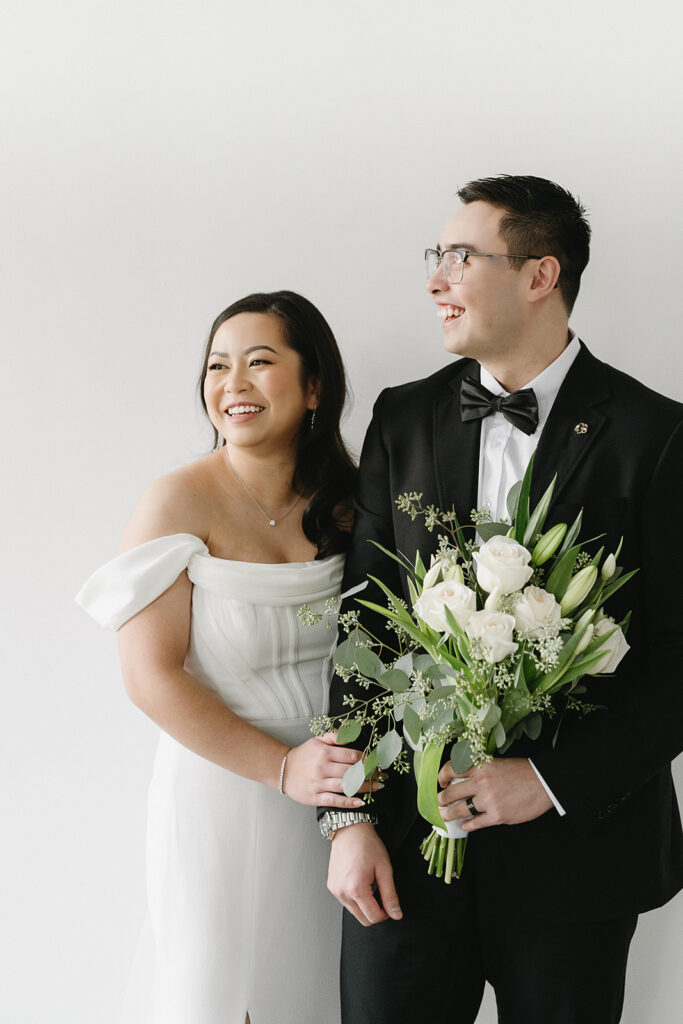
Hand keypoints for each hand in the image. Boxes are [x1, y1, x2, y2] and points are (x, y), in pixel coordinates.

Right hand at [283, 733, 381, 807]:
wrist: (283, 770)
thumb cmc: (303, 755)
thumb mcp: (317, 740)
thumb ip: (335, 736)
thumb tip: (353, 734)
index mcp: (325, 753)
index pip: (352, 755)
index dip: (367, 759)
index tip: (378, 762)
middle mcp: (323, 768)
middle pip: (352, 771)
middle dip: (370, 774)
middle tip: (384, 776)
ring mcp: (319, 783)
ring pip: (346, 786)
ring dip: (365, 787)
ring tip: (378, 787)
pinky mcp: (315, 797)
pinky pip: (334, 800)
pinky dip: (348, 802)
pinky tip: (361, 802)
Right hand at [327, 823, 401, 925]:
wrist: (350, 830)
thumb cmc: (367, 845)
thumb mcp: (385, 869)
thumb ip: (390, 895)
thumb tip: (396, 914)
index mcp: (356, 889)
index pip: (374, 917)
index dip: (386, 913)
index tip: (389, 903)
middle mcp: (342, 893)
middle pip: (363, 920)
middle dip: (375, 912)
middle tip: (381, 894)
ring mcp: (335, 890)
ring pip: (354, 913)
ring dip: (365, 906)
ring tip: (370, 885)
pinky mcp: (332, 887)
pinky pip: (346, 902)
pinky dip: (356, 899)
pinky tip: (360, 883)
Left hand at [437, 758, 552, 830]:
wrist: (543, 783)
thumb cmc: (521, 771)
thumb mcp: (496, 762)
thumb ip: (478, 769)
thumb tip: (460, 780)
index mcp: (480, 765)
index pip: (451, 769)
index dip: (442, 777)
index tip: (441, 783)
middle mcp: (481, 782)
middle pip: (451, 794)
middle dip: (440, 800)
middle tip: (437, 804)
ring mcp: (489, 800)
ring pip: (459, 810)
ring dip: (449, 814)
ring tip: (444, 816)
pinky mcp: (497, 816)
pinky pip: (476, 823)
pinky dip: (467, 825)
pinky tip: (464, 825)